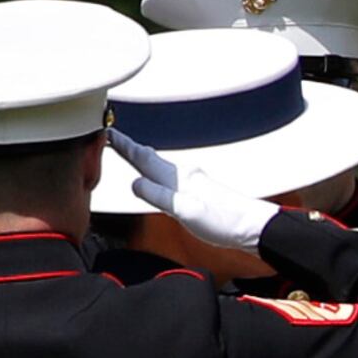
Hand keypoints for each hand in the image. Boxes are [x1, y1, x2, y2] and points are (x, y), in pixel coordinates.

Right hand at [106, 129, 275, 254]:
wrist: (253, 227)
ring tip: (131, 153)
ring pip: (161, 165)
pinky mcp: (200, 191)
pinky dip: (159, 171)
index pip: (142, 157)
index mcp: (176, 178)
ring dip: (144, 158)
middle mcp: (183, 175)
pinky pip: (171, 176)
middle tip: (111, 137)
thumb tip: (134, 183)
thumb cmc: (223, 222)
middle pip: (150, 157)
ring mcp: (192, 182)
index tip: (104, 131)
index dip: (122, 145)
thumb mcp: (185, 212)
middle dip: (130, 147)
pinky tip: (163, 178)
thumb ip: (159, 197)